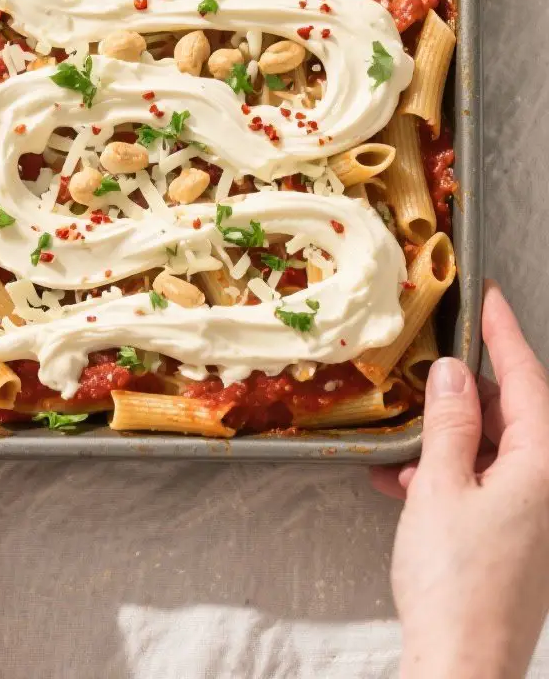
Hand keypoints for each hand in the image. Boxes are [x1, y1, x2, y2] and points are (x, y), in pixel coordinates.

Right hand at [372, 282, 548, 678]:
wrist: (462, 670)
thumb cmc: (455, 584)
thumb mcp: (440, 486)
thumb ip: (450, 423)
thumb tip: (456, 374)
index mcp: (543, 465)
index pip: (527, 378)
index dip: (504, 332)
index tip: (487, 295)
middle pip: (512, 414)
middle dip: (465, 394)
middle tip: (425, 369)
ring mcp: (535, 517)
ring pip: (493, 451)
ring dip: (448, 441)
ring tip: (402, 439)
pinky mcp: (516, 542)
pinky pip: (484, 487)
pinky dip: (448, 478)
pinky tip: (403, 483)